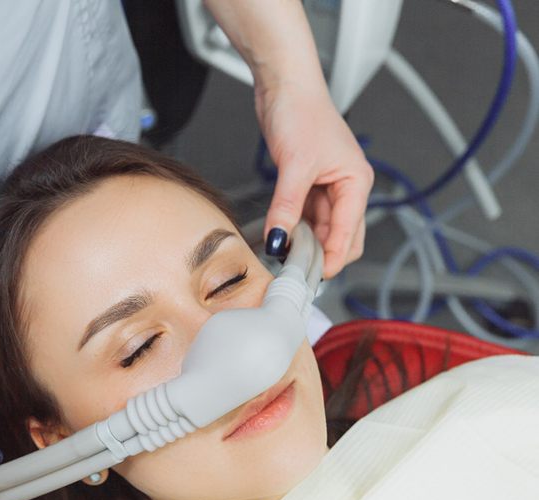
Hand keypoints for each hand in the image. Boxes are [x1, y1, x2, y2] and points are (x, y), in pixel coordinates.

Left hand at [256, 81, 373, 278]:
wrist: (285, 86)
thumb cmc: (302, 112)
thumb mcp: (294, 167)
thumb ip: (287, 208)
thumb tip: (279, 240)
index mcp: (356, 183)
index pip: (350, 235)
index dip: (332, 259)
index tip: (313, 279)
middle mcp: (347, 188)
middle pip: (341, 238)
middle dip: (321, 256)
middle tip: (296, 272)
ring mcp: (328, 188)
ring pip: (322, 230)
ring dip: (306, 244)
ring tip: (284, 256)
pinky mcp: (309, 186)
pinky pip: (306, 218)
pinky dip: (295, 229)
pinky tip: (280, 237)